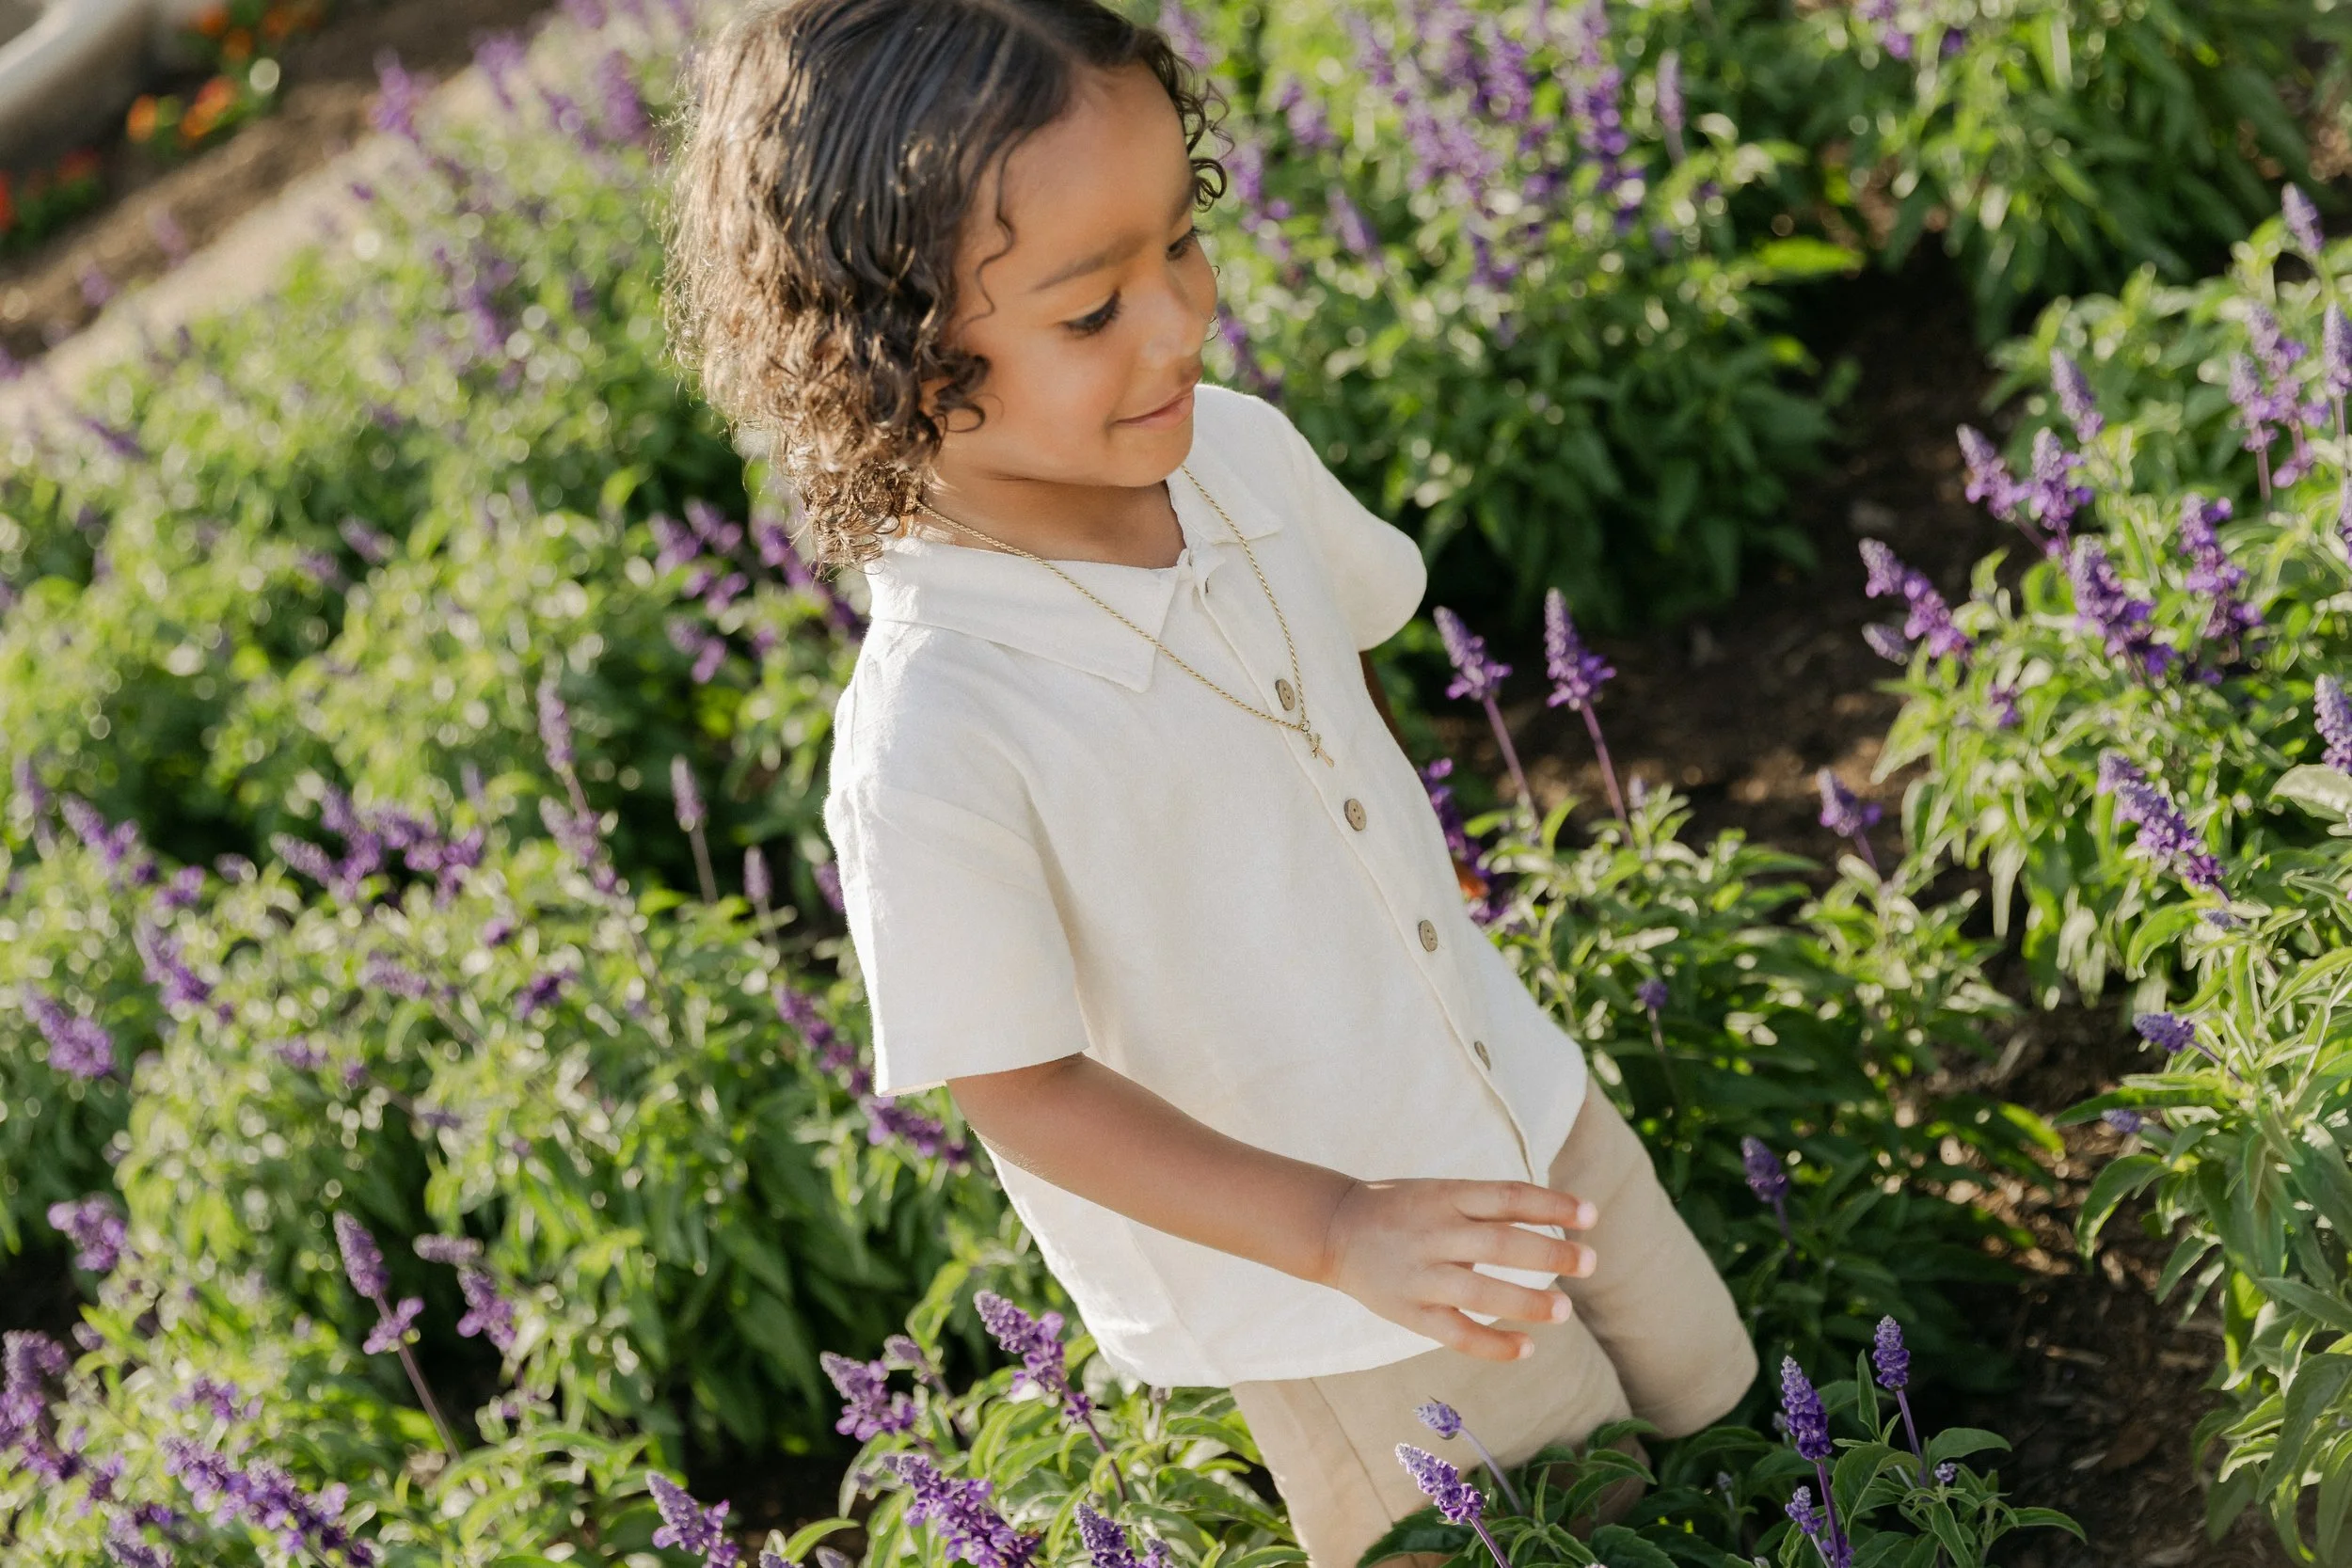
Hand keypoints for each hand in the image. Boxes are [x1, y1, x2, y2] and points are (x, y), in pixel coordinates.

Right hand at [1315, 1177, 1598, 1361]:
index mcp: (1447, 1197)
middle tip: (1591, 1262)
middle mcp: (1436, 1233)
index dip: (1553, 1205)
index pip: (1509, 1197)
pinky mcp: (1410, 1312)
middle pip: (1501, 1244)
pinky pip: (1457, 1333)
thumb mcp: (1442, 1193)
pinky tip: (1527, 1347)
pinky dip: (1493, 1344)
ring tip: (1564, 1311)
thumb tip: (1555, 1223)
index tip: (1591, 1215)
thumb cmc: (1405, 1210)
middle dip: (1551, 1255)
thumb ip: (1489, 1208)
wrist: (1334, 1230)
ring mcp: (1422, 1275)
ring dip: (1528, 1303)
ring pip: (1482, 1293)